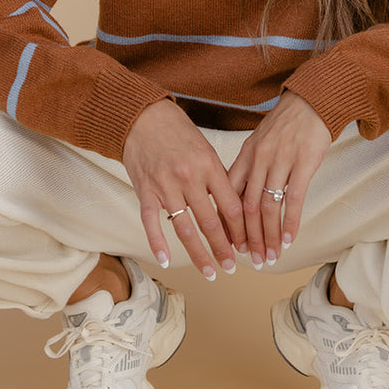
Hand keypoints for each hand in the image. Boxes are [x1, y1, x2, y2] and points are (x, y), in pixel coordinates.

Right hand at [122, 99, 247, 278]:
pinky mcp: (145, 190)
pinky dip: (158, 244)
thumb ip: (217, 177)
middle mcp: (189, 177)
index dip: (241, 230)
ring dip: (199, 254)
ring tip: (210, 272)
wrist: (142, 116)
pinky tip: (167, 261)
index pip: (231, 206)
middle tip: (231, 267)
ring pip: (185, 228)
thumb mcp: (205, 149)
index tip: (246, 245)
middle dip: (223, 249)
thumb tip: (232, 209)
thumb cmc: (177, 131)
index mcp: (209, 165)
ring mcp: (165, 185)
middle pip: (210, 222)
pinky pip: (151, 223)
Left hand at [227, 92, 330, 267]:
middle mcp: (259, 159)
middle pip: (247, 207)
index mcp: (246, 154)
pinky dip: (290, 222)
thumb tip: (240, 196)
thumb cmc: (286, 123)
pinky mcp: (303, 163)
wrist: (312, 99)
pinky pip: (294, 199)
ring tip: (271, 256)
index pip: (230, 194)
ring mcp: (281, 161)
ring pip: (268, 207)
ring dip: (269, 236)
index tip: (231, 244)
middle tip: (252, 259)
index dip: (229, 222)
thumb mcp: (260, 140)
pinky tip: (290, 239)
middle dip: (249, 237)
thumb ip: (250, 166)